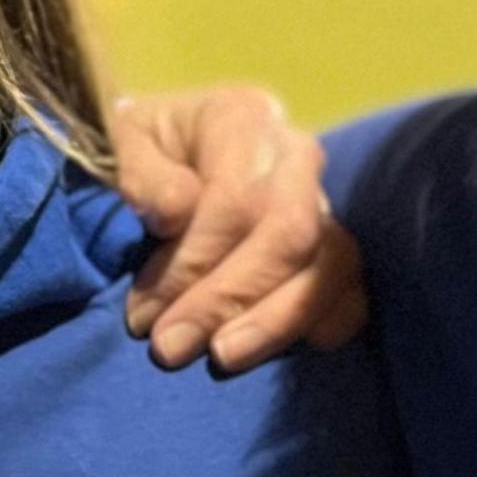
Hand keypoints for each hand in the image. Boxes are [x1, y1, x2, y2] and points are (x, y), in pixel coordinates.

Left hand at [108, 87, 365, 374]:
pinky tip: (284, 352)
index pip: (237, 198)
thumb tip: (178, 213)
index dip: (195, 262)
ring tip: (221, 358)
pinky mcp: (333, 249)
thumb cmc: (142, 153)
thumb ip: (141, 175)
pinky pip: (354, 291)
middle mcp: (296, 157)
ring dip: (275, 321)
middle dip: (230, 298)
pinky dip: (326, 324)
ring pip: (330, 264)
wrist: (163, 156)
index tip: (144, 313)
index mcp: (243, 118)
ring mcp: (323, 204)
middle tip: (171, 348)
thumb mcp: (121, 146)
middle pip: (291, 232)